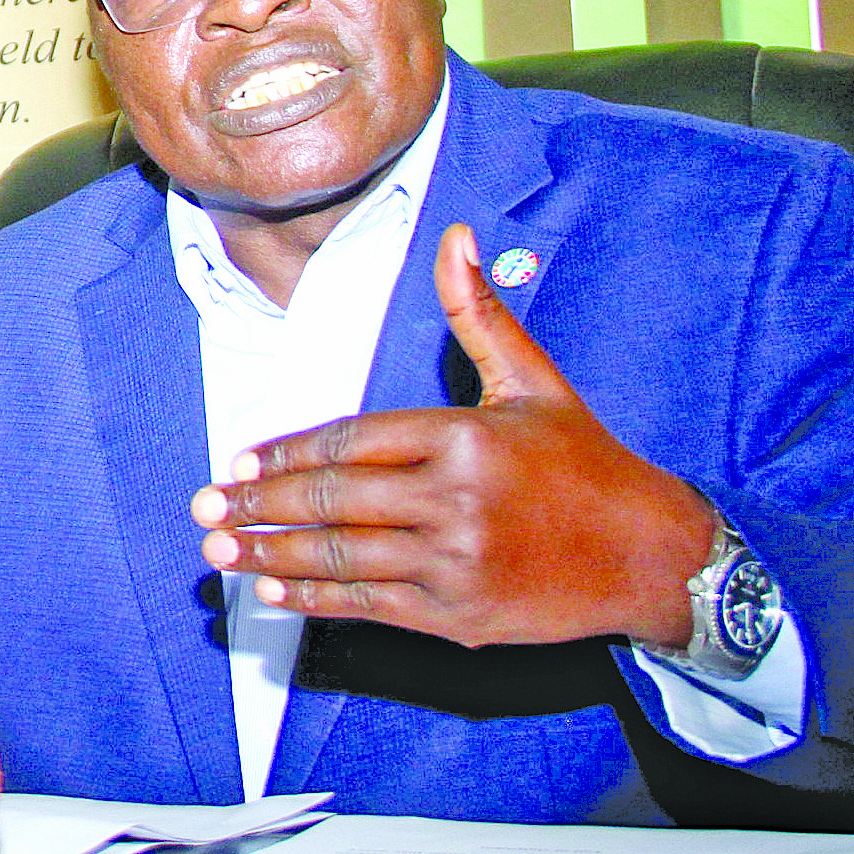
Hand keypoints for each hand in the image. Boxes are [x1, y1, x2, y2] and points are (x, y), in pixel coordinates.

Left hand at [194, 224, 716, 648]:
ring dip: (271, 554)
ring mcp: (455, 565)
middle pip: (332, 501)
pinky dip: (314, 599)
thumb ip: (478, 312)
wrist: (647, 554)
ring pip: (341, 559)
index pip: (350, 441)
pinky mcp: (459, 617)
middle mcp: (454, 502)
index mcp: (464, 437)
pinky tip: (274, 591)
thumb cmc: (586, 460)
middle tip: (206, 506)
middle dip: (259, 503)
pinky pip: (369, 606)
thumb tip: (455, 236)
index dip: (287, 451)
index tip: (242, 457)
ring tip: (221, 550)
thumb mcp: (534, 378)